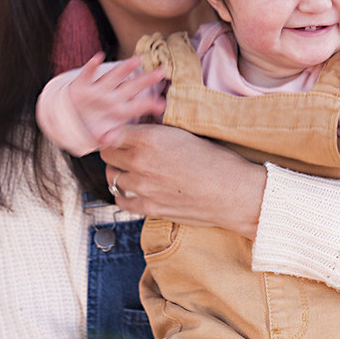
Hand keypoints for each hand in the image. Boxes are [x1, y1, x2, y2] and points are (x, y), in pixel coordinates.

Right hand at [64, 53, 166, 150]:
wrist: (69, 119)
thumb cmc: (90, 128)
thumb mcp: (99, 137)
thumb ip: (107, 139)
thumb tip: (109, 140)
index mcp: (119, 111)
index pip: (137, 107)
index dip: (149, 105)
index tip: (162, 104)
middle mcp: (111, 98)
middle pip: (131, 87)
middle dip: (146, 80)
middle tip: (162, 71)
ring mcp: (97, 91)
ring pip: (113, 77)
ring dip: (124, 69)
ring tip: (137, 60)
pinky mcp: (81, 86)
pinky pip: (87, 75)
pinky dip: (91, 66)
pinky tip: (98, 57)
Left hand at [101, 124, 266, 238]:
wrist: (232, 193)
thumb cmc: (217, 162)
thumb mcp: (184, 134)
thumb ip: (155, 132)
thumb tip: (138, 130)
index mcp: (150, 139)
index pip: (111, 133)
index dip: (116, 133)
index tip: (120, 135)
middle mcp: (140, 162)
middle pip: (107, 154)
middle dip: (115, 151)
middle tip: (126, 151)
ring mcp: (142, 188)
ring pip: (112, 177)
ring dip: (120, 173)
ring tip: (133, 171)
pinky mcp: (148, 208)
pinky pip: (121, 200)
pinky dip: (125, 194)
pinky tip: (135, 190)